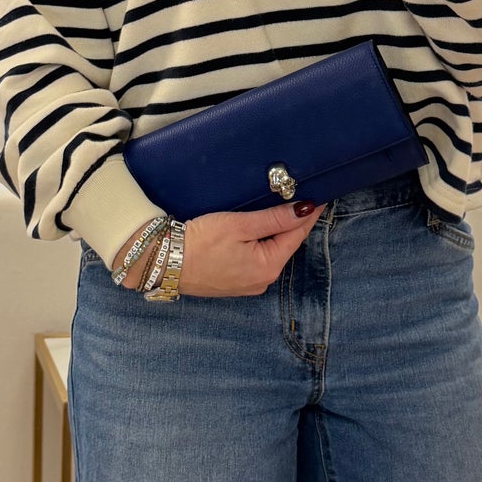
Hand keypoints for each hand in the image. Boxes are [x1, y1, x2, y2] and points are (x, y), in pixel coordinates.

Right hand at [113, 201, 323, 296]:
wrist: (162, 263)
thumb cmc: (198, 243)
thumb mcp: (239, 224)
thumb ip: (274, 218)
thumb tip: (304, 209)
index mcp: (267, 267)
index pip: (297, 234)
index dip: (308, 213)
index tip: (319, 196)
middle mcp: (262, 281)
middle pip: (284, 244)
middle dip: (291, 222)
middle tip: (297, 196)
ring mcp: (247, 284)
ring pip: (269, 252)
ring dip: (274, 232)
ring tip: (279, 209)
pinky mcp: (233, 283)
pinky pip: (254, 259)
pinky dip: (259, 244)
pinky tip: (255, 230)